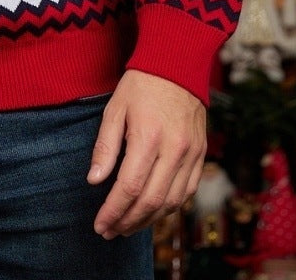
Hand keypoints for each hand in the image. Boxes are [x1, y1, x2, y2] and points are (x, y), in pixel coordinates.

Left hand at [87, 70, 205, 238]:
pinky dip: (169, 207)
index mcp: (148, 137)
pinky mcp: (201, 155)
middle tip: (110, 231)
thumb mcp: (114, 109)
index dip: (113, 211)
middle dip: (128, 222)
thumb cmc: (141, 84)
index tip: (100, 224)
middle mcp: (174, 150)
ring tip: (127, 226)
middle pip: (152, 201)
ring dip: (148, 220)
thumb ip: (105, 147)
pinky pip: (187, 191)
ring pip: (172, 202)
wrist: (178, 63)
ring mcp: (191, 154)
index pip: (130, 187)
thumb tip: (94, 180)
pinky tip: (152, 210)